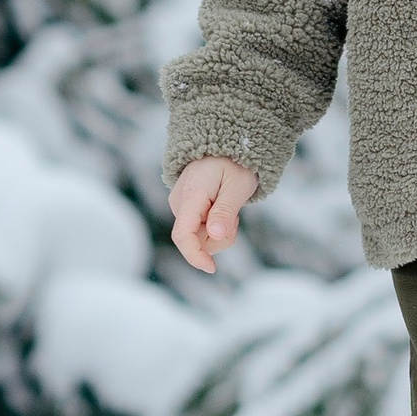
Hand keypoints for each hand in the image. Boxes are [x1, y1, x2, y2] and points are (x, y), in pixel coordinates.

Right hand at [170, 155, 258, 274]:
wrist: (224, 147)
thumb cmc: (233, 164)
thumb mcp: (237, 186)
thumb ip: (225, 211)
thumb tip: (215, 235)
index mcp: (191, 196)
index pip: (183, 234)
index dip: (195, 256)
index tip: (211, 268)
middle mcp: (179, 203)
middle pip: (195, 240)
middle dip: (219, 238)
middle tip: (235, 216)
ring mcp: (181, 206)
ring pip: (200, 237)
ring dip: (219, 231)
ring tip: (229, 206)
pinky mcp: (186, 209)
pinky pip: (201, 229)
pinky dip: (216, 225)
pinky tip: (222, 206)